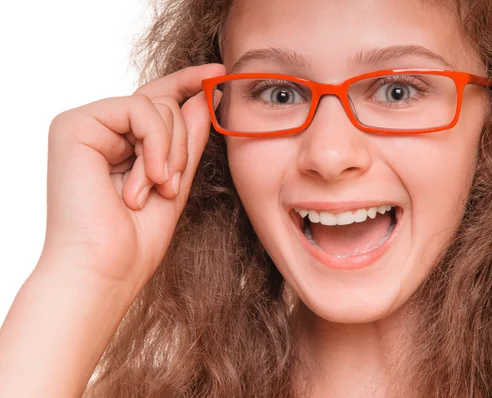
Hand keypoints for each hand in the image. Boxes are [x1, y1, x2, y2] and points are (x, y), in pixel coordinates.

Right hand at [39, 63, 225, 294]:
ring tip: (157, 188)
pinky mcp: (74, 125)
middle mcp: (100, 130)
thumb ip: (186, 141)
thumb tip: (200, 99)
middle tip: (170, 186)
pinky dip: (158, 143)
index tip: (219, 73)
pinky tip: (150, 177)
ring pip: (156, 105)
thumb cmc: (135, 240)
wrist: (106, 270)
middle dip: (181, 146)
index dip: (188, 83)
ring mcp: (85, 125)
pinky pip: (140, 110)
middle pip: (162, 102)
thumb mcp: (175, 182)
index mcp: (118, 143)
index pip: (157, 102)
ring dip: (170, 152)